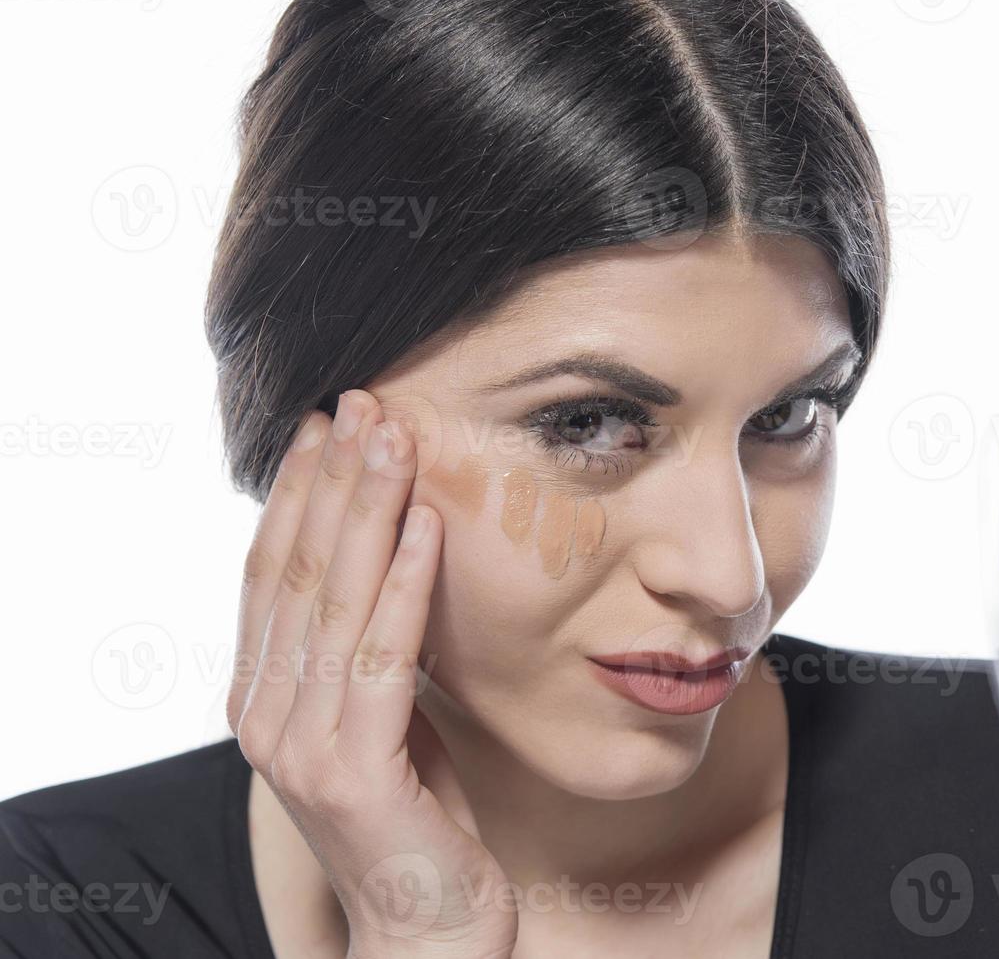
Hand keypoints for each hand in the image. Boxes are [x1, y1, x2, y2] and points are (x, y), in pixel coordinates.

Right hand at [228, 389, 515, 958]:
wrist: (427, 927)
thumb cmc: (417, 817)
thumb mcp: (382, 717)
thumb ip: (365, 652)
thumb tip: (392, 560)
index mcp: (263, 699)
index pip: (272, 576)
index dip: (297, 496)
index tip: (326, 426)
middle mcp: (265, 717)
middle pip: (298, 573)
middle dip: (331, 481)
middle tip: (360, 401)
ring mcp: (300, 748)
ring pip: (335, 602)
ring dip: (367, 510)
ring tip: (392, 437)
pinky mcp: (352, 772)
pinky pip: (383, 657)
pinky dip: (406, 584)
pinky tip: (425, 525)